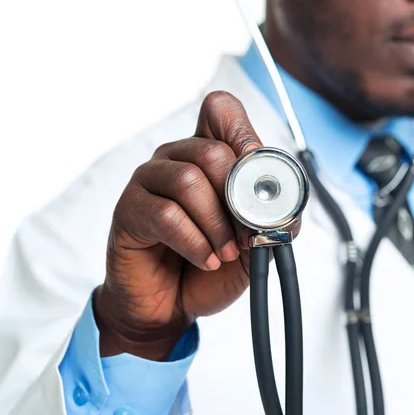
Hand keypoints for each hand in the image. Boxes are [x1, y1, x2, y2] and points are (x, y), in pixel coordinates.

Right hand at [94, 91, 298, 359]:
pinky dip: (195, 242)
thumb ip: (277, 217)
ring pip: (188, 180)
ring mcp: (149, 180)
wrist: (173, 305)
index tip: (255, 169)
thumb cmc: (213, 264)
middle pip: (212, 151)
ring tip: (226, 254)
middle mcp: (177, 158)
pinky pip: (166, 214)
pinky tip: (206, 260)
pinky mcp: (129, 209)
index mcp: (209, 154)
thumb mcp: (258, 241)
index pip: (220, 110)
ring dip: (217, 224)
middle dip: (238, 201)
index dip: (241, 132)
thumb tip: (284, 202)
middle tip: (246, 237)